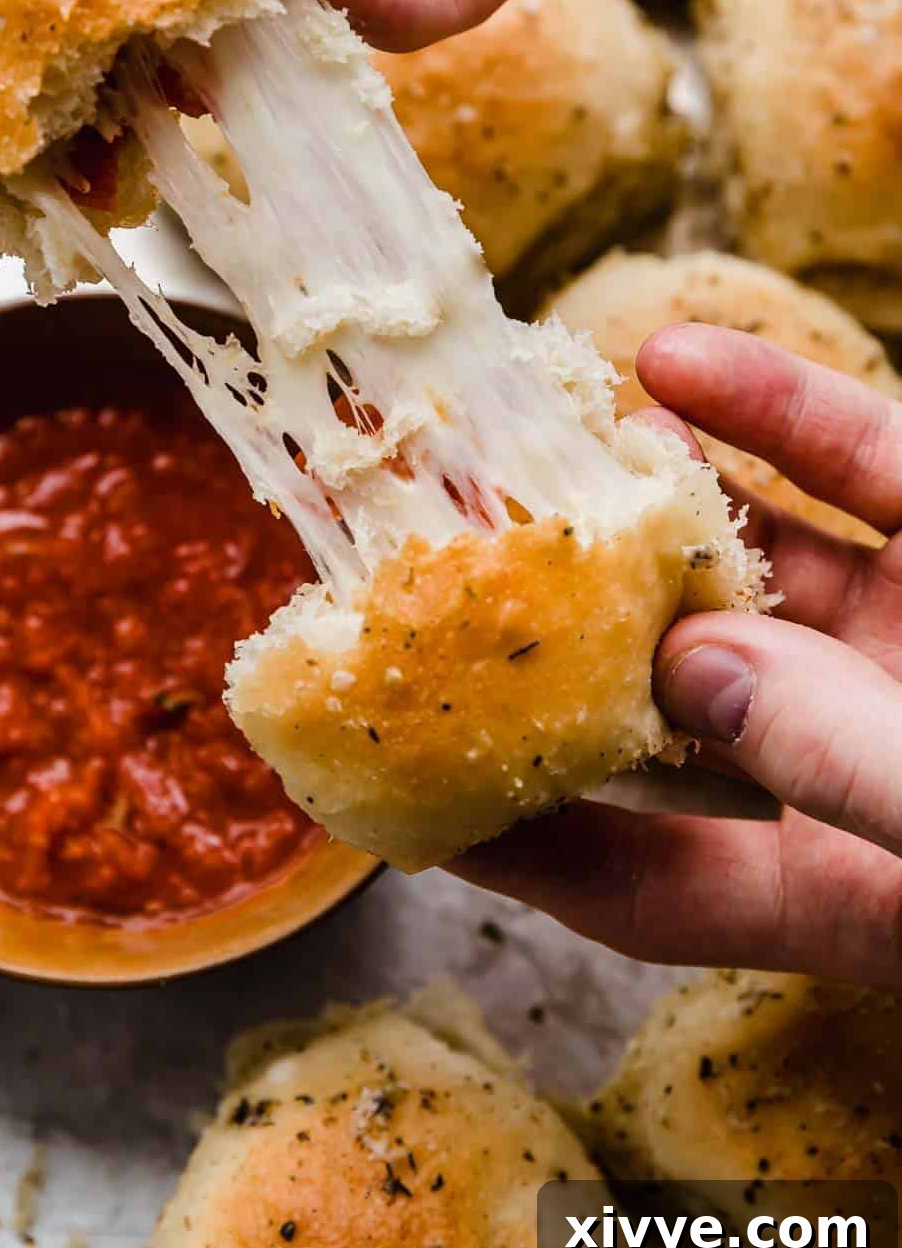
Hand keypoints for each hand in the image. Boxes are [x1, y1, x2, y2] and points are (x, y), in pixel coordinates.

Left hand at [452, 323, 901, 989]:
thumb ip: (837, 766)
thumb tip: (690, 670)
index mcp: (841, 884)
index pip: (641, 881)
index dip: (518, 843)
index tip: (392, 792)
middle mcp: (853, 753)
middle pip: (667, 696)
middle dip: (556, 628)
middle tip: (428, 562)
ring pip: (750, 560)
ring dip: (640, 498)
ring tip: (529, 444)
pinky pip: (860, 462)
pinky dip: (772, 408)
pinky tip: (673, 363)